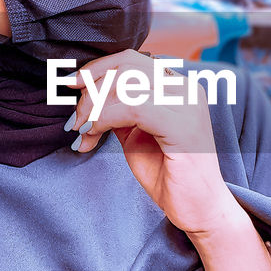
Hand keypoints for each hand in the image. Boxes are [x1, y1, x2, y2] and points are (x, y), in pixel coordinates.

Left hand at [63, 50, 235, 236]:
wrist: (200, 210)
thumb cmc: (170, 177)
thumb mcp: (136, 135)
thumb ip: (119, 111)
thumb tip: (88, 96)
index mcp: (178, 87)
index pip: (132, 60)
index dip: (97, 68)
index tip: (71, 85)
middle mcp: (186, 89)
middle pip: (127, 66)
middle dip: (91, 89)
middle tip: (75, 119)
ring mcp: (187, 105)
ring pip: (126, 84)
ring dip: (93, 107)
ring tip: (82, 131)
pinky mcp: (182, 126)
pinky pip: (132, 108)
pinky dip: (103, 119)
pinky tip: (92, 136)